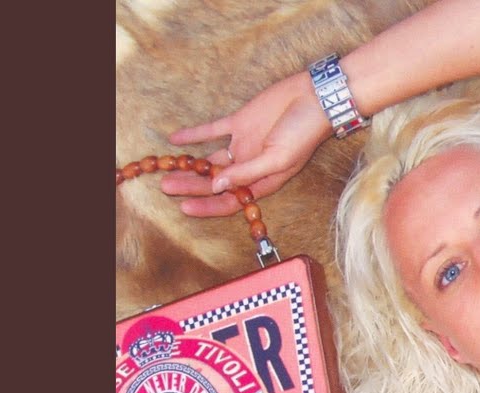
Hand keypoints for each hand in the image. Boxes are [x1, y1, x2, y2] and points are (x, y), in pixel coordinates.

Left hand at [162, 72, 331, 216]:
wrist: (314, 99)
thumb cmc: (304, 135)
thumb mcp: (278, 160)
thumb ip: (247, 173)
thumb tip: (218, 186)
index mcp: (262, 181)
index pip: (230, 200)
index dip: (207, 205)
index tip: (184, 207)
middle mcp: (250, 166)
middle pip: (215, 181)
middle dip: (191, 186)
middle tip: (166, 187)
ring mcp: (243, 144)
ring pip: (210, 160)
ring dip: (189, 166)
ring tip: (165, 171)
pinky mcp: (239, 122)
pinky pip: (211, 131)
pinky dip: (194, 135)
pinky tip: (175, 140)